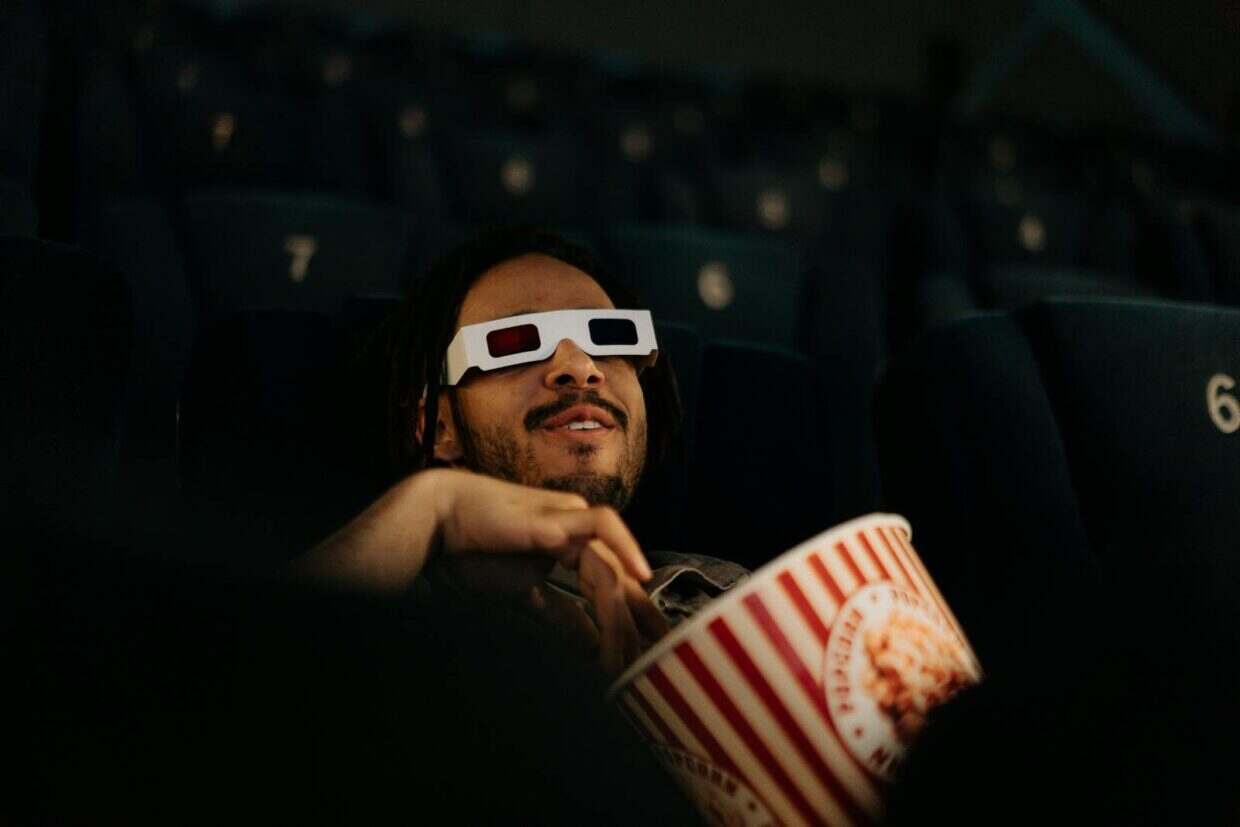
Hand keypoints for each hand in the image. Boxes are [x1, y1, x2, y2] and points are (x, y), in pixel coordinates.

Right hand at [429, 469, 668, 674]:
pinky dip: (625, 547)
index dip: (632, 621)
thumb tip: (589, 648)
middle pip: (619, 581)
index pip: (611, 589)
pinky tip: (638, 575)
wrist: (436, 526)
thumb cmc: (469, 555)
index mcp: (566, 551)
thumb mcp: (523, 600)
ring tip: (623, 652)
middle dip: (639, 625)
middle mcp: (574, 536)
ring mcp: (568, 522)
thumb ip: (557, 618)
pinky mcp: (557, 516)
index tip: (649, 654)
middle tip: (653, 662)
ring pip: (611, 569)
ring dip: (621, 614)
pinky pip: (603, 526)